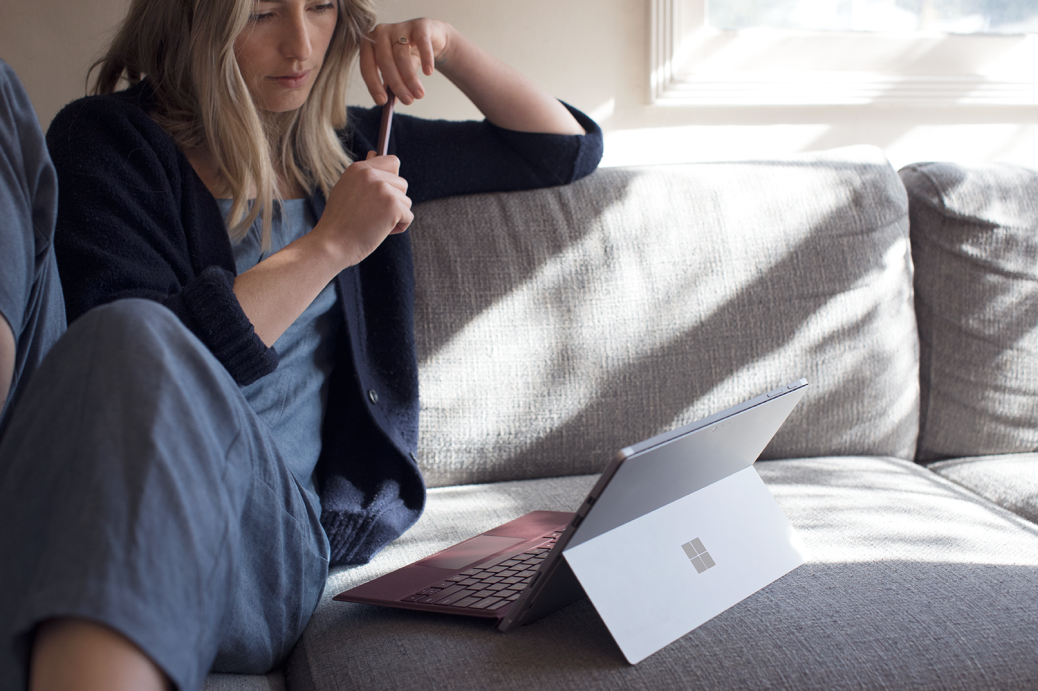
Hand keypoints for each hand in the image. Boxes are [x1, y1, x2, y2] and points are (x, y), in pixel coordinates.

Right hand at [315, 152, 412, 266]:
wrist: (331, 244)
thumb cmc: (339, 222)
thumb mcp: (346, 190)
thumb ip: (363, 175)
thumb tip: (375, 152)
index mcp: (359, 168)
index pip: (392, 162)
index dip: (392, 179)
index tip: (383, 194)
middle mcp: (371, 174)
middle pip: (402, 183)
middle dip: (393, 201)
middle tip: (372, 215)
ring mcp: (383, 189)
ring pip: (406, 201)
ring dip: (396, 215)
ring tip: (374, 223)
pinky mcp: (393, 205)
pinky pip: (408, 216)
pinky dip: (399, 227)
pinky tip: (380, 232)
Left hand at [360, 18, 454, 105]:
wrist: (430, 38)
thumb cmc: (408, 56)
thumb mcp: (398, 72)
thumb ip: (391, 86)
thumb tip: (389, 104)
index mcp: (369, 44)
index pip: (366, 66)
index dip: (373, 85)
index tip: (383, 102)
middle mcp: (381, 33)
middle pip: (385, 61)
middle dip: (397, 85)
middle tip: (408, 101)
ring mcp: (399, 27)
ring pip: (402, 55)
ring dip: (411, 78)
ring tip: (419, 94)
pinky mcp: (419, 25)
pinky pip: (421, 43)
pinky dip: (425, 58)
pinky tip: (428, 72)